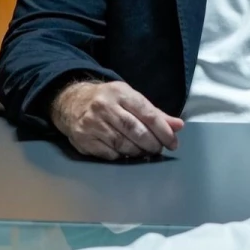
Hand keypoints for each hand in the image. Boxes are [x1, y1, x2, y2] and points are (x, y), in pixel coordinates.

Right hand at [50, 81, 183, 159]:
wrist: (71, 102)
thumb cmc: (109, 101)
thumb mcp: (131, 99)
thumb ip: (155, 113)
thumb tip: (178, 126)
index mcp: (121, 93)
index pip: (148, 114)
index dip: (164, 131)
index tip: (173, 143)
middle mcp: (104, 107)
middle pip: (135, 130)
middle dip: (152, 143)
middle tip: (159, 149)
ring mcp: (91, 124)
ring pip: (122, 144)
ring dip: (138, 152)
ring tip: (145, 152)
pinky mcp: (83, 139)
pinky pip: (108, 154)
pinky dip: (121, 156)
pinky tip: (126, 154)